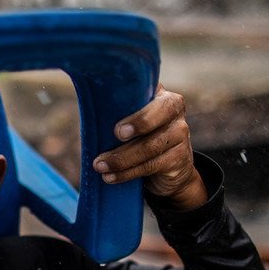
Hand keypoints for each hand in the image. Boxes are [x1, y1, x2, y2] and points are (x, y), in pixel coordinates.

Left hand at [92, 84, 206, 210]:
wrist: (169, 171)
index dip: (138, 108)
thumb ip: (117, 114)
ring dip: (123, 158)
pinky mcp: (180, 159)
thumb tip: (88, 115)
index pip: (152, 92)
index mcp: (160, 96)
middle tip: (115, 136)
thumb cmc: (139, 140)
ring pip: (152, 145)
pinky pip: (152, 165)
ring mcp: (180, 135)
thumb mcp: (130, 123)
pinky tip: (111, 177)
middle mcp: (174, 112)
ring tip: (100, 166)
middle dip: (138, 124)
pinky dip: (128, 173)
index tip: (118, 127)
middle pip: (161, 113)